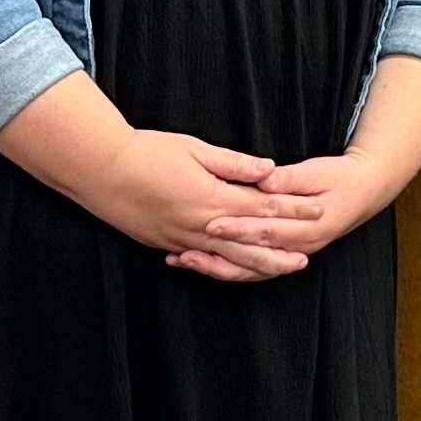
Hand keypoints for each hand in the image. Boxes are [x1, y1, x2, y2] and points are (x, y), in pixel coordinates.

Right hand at [87, 129, 325, 282]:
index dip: (292, 209)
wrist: (102, 171)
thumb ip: (235, 163)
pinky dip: (222, 269)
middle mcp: (202, 226)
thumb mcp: (196, 150)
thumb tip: (269, 169)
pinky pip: (202, 262)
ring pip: (228, 260)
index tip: (317, 209)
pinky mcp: (166, 244)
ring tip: (280, 269)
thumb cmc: (149, 153)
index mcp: (214, 198)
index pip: (263, 207)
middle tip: (308, 256)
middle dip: (281, 250)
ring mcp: (183, 240)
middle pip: (251, 244)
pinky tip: (234, 271)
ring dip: (257, 266)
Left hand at [194, 146, 397, 265]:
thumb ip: (290, 178)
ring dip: (217, 268)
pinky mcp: (284, 257)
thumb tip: (266, 177)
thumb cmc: (339, 178)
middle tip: (185, 250)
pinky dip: (227, 269)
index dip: (239, 229)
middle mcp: (301, 248)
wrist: (362, 193)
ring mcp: (292, 256)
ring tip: (184, 260)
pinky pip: (254, 270)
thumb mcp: (318, 172)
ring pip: (250, 271)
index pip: (268, 231)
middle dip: (217, 256)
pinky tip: (202, 262)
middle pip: (254, 259)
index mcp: (310, 227)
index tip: (213, 224)